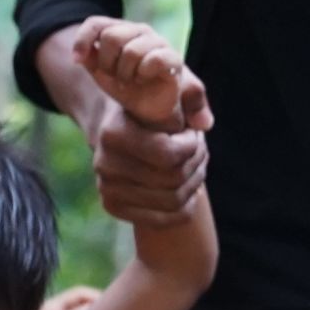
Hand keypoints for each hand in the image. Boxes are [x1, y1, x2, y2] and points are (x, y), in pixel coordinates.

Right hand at [47, 20, 210, 227]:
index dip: (192, 146)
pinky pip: (161, 220)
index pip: (167, 154)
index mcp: (113, 134)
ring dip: (194, 183)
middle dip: (196, 163)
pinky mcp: (112, 206)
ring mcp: (106, 188)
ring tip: (197, 166)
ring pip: (172, 201)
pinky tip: (189, 189)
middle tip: (200, 149)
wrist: (112, 123)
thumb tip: (205, 124)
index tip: (193, 134)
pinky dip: (184, 208)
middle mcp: (104, 164)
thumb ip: (189, 95)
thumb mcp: (165, 88)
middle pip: (172, 179)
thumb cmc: (146, 104)